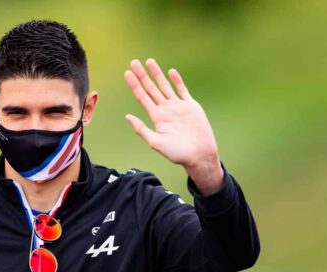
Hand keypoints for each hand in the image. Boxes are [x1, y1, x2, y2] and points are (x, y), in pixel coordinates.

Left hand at [124, 58, 223, 194]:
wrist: (199, 155)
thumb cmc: (177, 153)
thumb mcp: (155, 142)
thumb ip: (142, 129)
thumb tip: (128, 116)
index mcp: (157, 118)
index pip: (142, 97)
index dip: (134, 85)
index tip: (127, 73)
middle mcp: (166, 110)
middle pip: (151, 88)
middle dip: (143, 76)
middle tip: (134, 62)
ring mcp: (178, 107)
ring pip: (165, 86)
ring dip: (157, 74)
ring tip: (149, 61)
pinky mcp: (191, 106)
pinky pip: (183, 90)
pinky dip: (177, 81)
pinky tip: (170, 72)